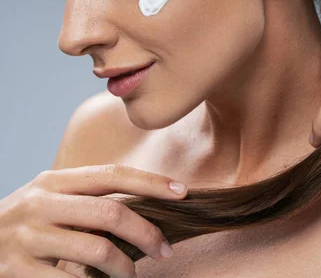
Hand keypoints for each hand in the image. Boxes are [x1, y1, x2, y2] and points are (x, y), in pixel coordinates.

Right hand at [0, 165, 187, 277]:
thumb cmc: (25, 225)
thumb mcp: (51, 201)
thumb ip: (88, 199)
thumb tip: (146, 203)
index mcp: (54, 182)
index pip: (112, 174)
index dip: (151, 182)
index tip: (182, 192)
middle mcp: (39, 203)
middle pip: (111, 213)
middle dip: (147, 233)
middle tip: (165, 250)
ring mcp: (26, 237)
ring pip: (97, 250)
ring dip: (126, 268)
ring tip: (132, 276)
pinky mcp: (16, 270)